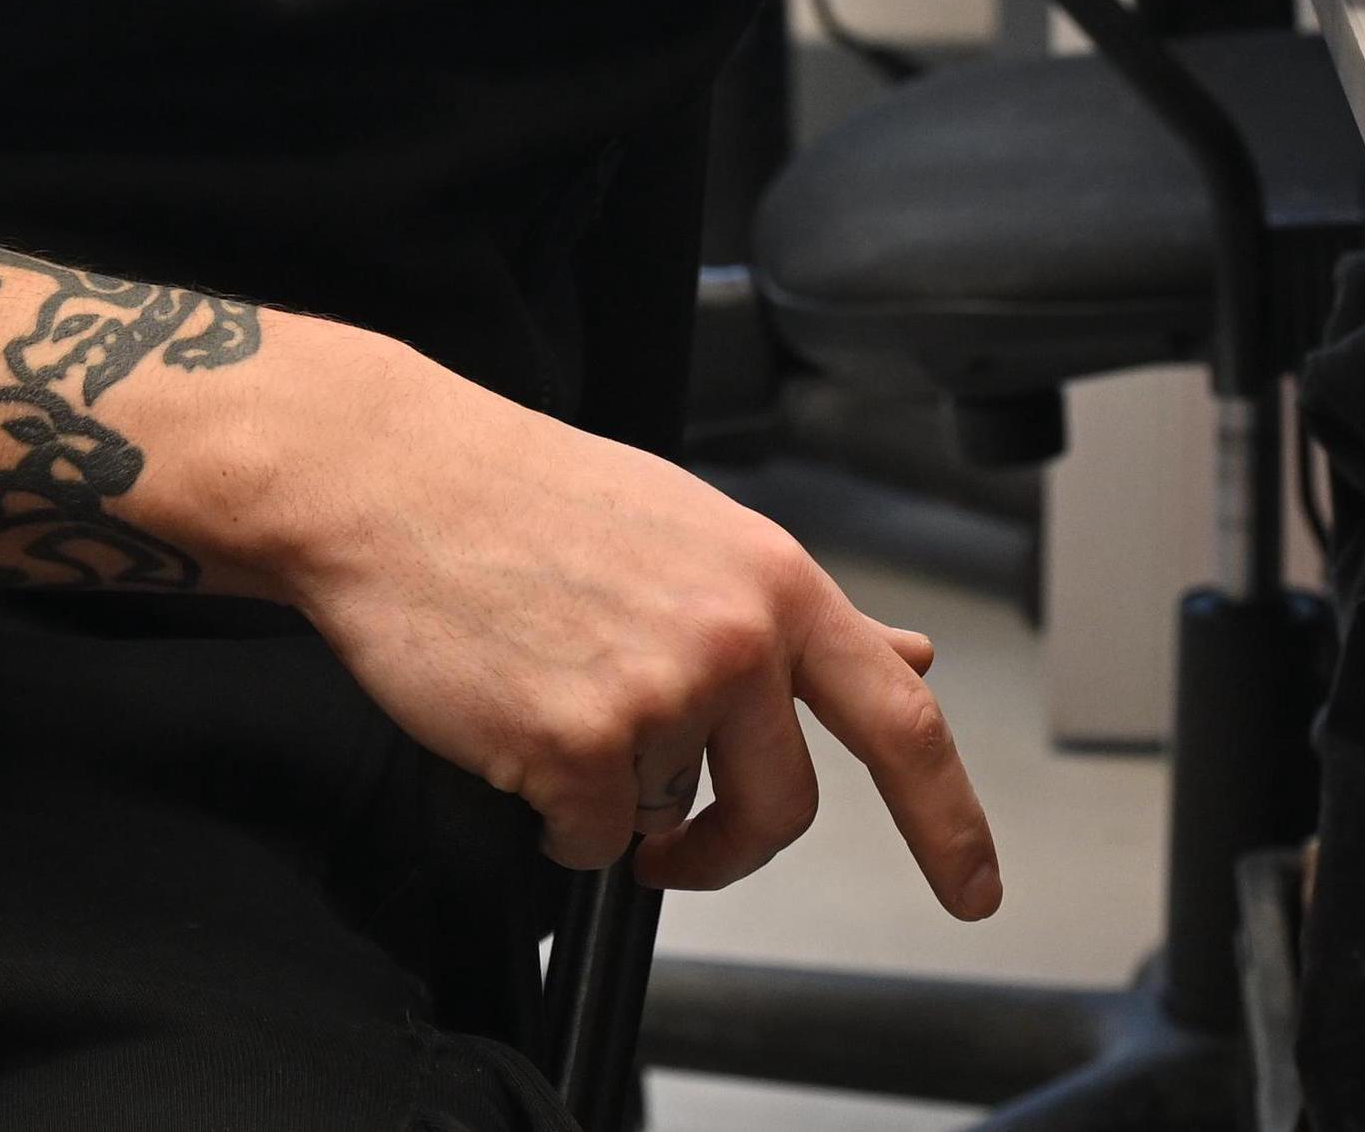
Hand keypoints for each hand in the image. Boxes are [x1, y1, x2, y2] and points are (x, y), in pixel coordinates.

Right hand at [237, 329, 1002, 913]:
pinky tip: (516, 728)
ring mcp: (662, 692)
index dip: (950, 820)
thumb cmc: (528, 497)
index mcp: (774, 580)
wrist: (393, 479)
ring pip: (666, 819)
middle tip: (677, 848)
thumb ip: (802, 614)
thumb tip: (906, 657)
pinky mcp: (580, 744)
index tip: (971, 886)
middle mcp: (735, 635)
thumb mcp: (695, 532)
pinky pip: (588, 843)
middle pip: (783, 810)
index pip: (901, 720)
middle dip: (726, 848)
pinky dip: (550, 814)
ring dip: (612, 798)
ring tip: (555, 703)